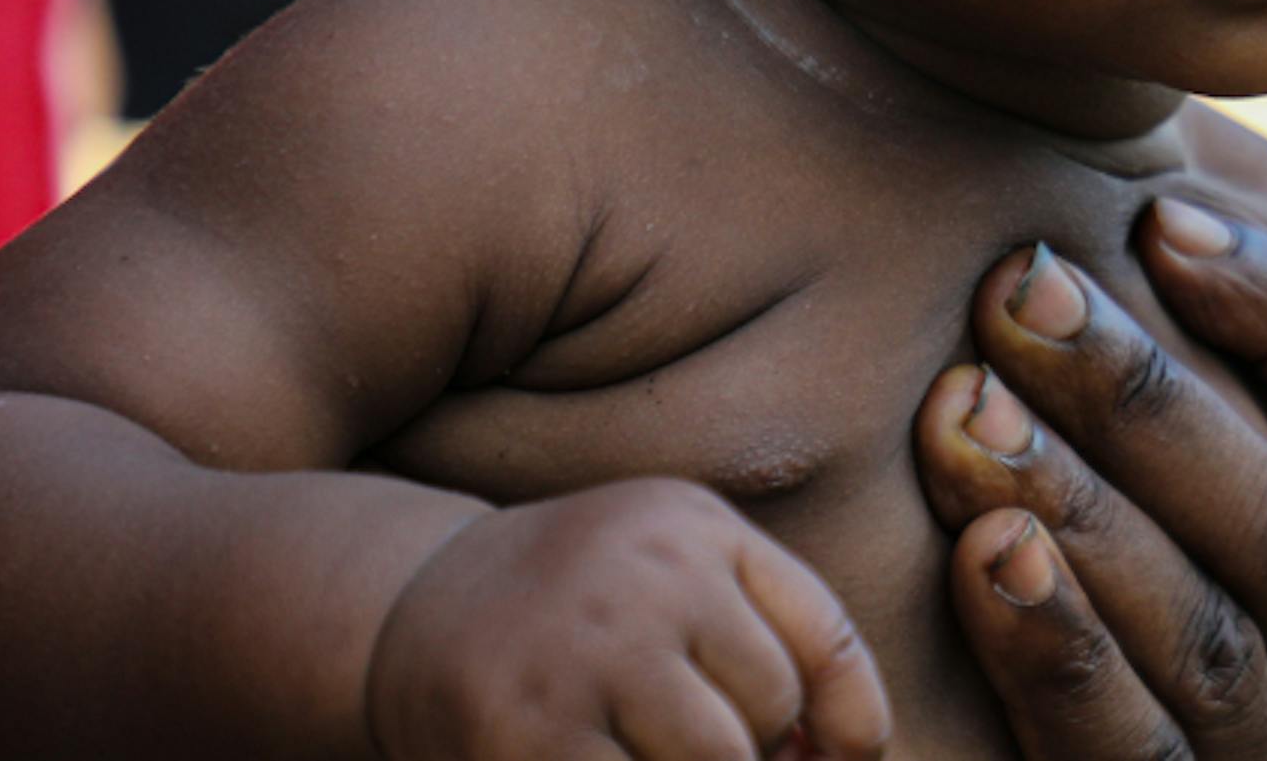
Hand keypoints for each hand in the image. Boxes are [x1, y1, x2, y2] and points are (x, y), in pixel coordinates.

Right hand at [366, 478, 891, 759]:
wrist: (410, 604)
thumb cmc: (578, 607)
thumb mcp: (674, 578)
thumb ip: (764, 640)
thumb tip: (850, 756)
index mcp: (694, 529)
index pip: (823, 637)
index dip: (856, 721)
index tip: (848, 760)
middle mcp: (646, 576)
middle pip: (768, 713)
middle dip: (754, 755)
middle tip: (689, 743)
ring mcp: (586, 653)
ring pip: (715, 760)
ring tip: (646, 747)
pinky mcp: (529, 732)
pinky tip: (604, 760)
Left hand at [913, 199, 1266, 757]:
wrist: (1082, 731)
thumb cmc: (1137, 499)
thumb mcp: (1210, 392)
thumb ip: (1201, 285)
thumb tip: (1152, 141)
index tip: (1156, 216)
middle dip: (1148, 404)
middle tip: (1016, 290)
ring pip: (1212, 647)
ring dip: (1084, 514)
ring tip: (965, 409)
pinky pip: (1124, 754)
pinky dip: (1056, 652)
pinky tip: (978, 554)